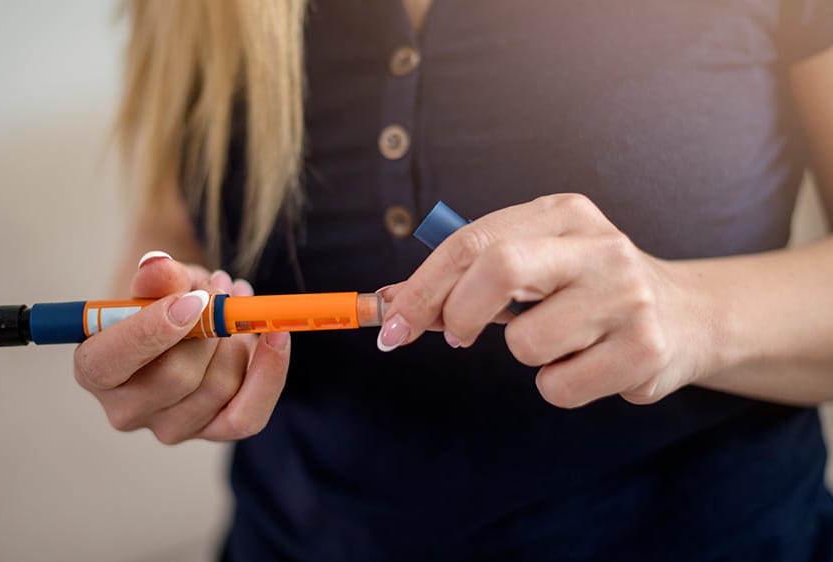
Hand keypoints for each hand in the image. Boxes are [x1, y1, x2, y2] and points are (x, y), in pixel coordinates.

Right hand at [73, 252, 290, 443]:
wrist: (180, 321)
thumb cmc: (158, 301)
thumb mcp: (153, 282)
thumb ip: (154, 276)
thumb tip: (160, 267)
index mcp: (94, 369)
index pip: (108, 363)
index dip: (150, 331)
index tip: (192, 299)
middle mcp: (126, 409)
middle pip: (176, 377)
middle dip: (210, 327)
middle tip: (221, 287)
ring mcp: (169, 427)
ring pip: (217, 387)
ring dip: (238, 337)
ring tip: (236, 300)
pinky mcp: (210, 432)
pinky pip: (247, 416)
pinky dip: (269, 374)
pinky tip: (276, 338)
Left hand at [379, 194, 715, 407]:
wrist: (691, 315)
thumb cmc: (588, 289)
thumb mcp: (536, 262)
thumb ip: (467, 276)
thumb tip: (390, 303)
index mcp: (563, 214)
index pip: (473, 241)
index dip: (422, 287)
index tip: (392, 325)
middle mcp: (600, 246)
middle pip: (498, 269)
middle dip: (458, 313)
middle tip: (456, 336)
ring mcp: (627, 297)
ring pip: (525, 343)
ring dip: (525, 355)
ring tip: (562, 342)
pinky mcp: (646, 351)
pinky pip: (559, 387)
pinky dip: (559, 385)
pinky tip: (591, 364)